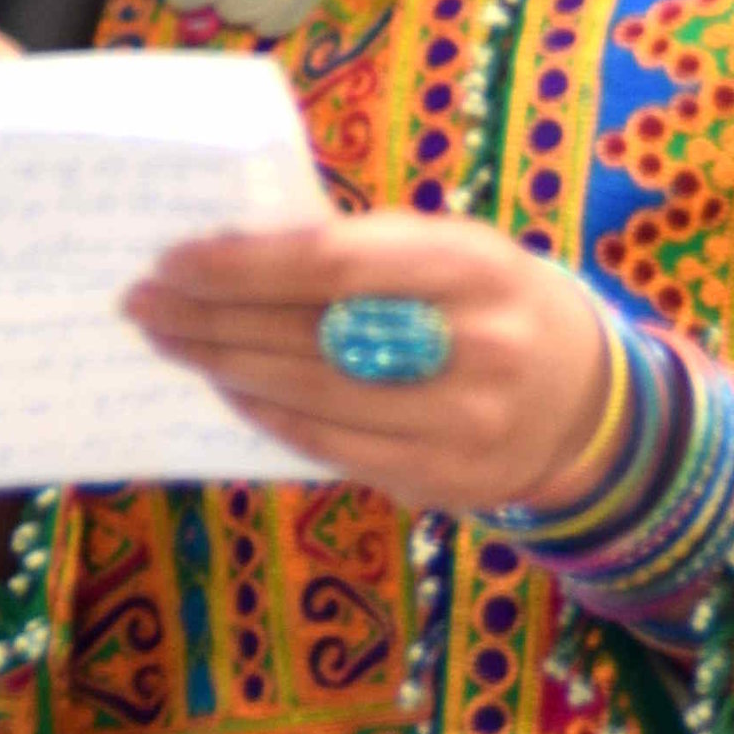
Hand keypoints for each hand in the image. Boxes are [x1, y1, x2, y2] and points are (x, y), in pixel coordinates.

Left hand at [123, 203, 614, 514]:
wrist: (588, 402)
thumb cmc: (495, 304)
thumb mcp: (454, 252)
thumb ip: (365, 253)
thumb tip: (235, 256)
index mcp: (473, 266)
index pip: (333, 262)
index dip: (242, 264)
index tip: (175, 258)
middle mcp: (474, 347)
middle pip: (309, 336)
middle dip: (212, 319)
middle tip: (145, 304)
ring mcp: (460, 424)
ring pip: (311, 397)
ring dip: (226, 368)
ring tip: (172, 342)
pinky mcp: (442, 481)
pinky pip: (330, 448)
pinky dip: (269, 416)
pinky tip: (229, 389)